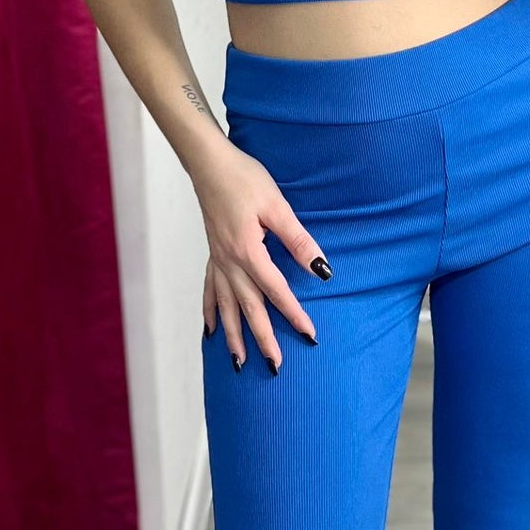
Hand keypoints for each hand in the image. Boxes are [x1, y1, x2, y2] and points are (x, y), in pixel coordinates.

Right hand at [193, 141, 328, 369]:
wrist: (209, 163)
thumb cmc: (244, 178)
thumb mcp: (276, 206)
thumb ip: (298, 240)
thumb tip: (320, 269)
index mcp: (248, 252)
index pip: (277, 291)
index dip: (294, 315)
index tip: (310, 336)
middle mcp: (229, 262)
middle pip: (249, 308)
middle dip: (262, 339)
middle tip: (275, 367)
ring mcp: (217, 260)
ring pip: (226, 307)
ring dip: (233, 336)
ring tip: (239, 362)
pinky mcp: (212, 253)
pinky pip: (209, 291)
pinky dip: (210, 312)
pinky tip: (210, 330)